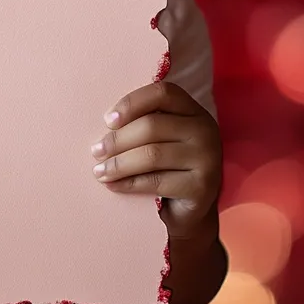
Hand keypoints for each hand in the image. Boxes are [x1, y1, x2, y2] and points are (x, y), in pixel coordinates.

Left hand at [90, 81, 221, 239]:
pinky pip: (157, 181)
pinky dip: (130, 183)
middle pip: (152, 126)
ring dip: (119, 163)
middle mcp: (205, 130)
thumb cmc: (167, 165)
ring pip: (152, 154)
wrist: (190, 209)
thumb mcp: (160, 138)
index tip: (108, 120)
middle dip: (118, 139)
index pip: (162, 93)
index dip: (131, 103)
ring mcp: (207, 159)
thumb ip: (142, 123)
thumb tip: (105, 123)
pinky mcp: (201, 188)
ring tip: (99, 171)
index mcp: (193, 110)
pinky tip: (114, 185)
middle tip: (96, 150)